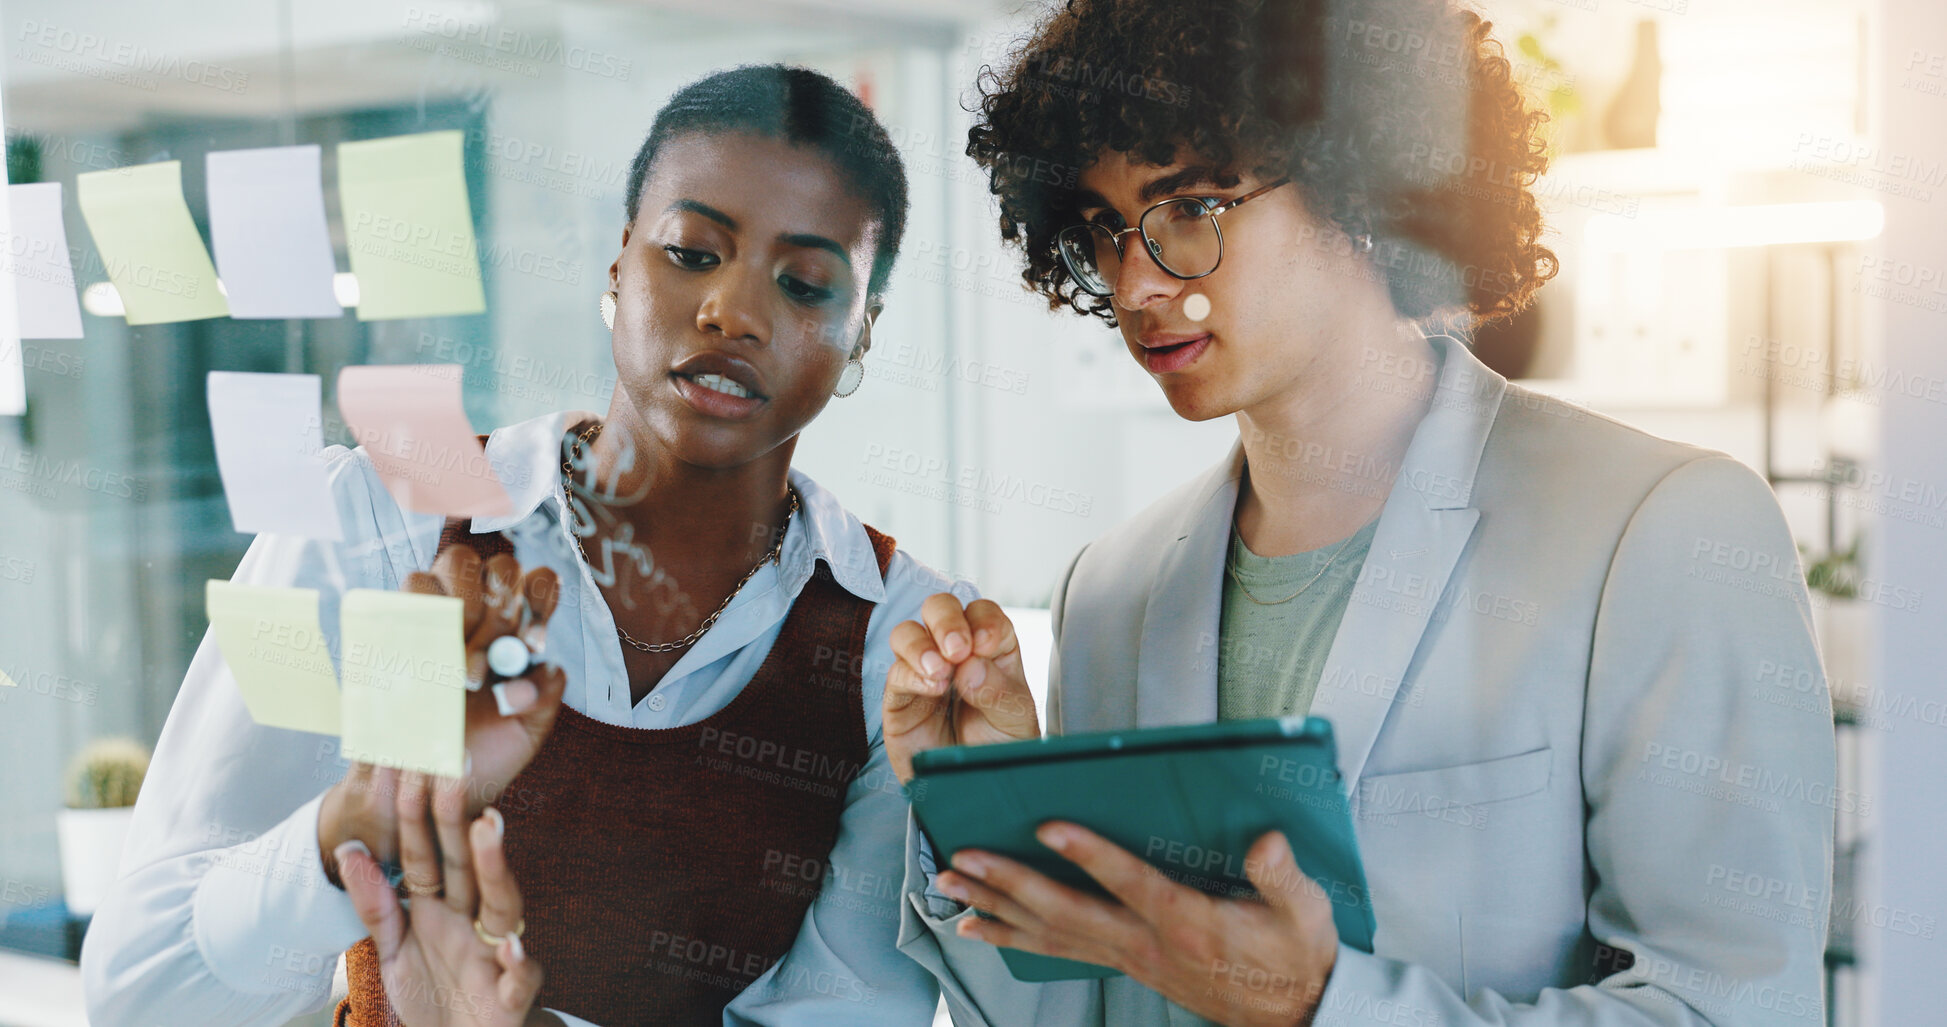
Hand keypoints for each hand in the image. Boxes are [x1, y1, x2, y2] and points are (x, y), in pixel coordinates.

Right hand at [321, 547, 566, 884]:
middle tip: (490, 659)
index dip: (540, 601)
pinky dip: (424, 622)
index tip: (531, 645)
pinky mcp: (396, 616)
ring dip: (464, 612)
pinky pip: (411, 588)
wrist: (416, 787)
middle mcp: (485, 610)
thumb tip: (547, 665)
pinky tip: (427, 665)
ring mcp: (439, 607)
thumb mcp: (523, 735)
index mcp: (521, 632)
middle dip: (500, 607)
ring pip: (456, 562)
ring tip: (460, 675)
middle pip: (500, 563)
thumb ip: (544, 700)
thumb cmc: (478, 757)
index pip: (539, 583)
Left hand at [337, 771, 548, 1026]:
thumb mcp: (392, 952)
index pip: (425, 858)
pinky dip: (519, 963)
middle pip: (467, 868)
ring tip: (488, 830)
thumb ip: (376, 906)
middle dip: (459, 824)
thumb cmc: (431, 996)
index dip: (415, 821)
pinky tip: (510, 947)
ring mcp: (495, 955)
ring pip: (502, 906)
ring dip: (496, 868)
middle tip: (454, 777)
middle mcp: (472, 922)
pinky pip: (520, 977)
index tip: (407, 775)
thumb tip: (349, 849)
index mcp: (440, 909)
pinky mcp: (511, 996)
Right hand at [884, 594, 1040, 782]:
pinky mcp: (900, 699)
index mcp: (990, 648)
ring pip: (908, 633)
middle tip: (958, 648)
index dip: (983, 620)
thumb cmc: (1000, 750)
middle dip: (946, 620)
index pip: (982, 613)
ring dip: (921, 645)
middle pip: (939, 609)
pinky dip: (911, 675)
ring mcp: (923, 673)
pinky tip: (932, 689)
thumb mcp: (1015, 721)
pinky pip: (895, 674)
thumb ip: (998, 692)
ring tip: (941, 672)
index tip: (986, 644)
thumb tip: (970, 666)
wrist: (977, 794)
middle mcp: (954, 653)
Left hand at [935, 824, 1339, 1026]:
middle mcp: (1147, 942)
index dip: (1089, 854)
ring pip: (1050, 932)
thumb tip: (1266, 841)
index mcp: (1188, 921)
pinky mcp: (1125, 963)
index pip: (1129, 883)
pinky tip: (979, 926)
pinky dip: (1014, 936)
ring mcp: (1130, 957)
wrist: (1295, 1012)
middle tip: (961, 859)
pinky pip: (1058, 950)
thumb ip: (1281, 875)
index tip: (1048, 825)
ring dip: (996, 907)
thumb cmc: (1295, 954)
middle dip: (1009, 883)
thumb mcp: (1303, 913)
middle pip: (1066, 912)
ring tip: (949, 887)